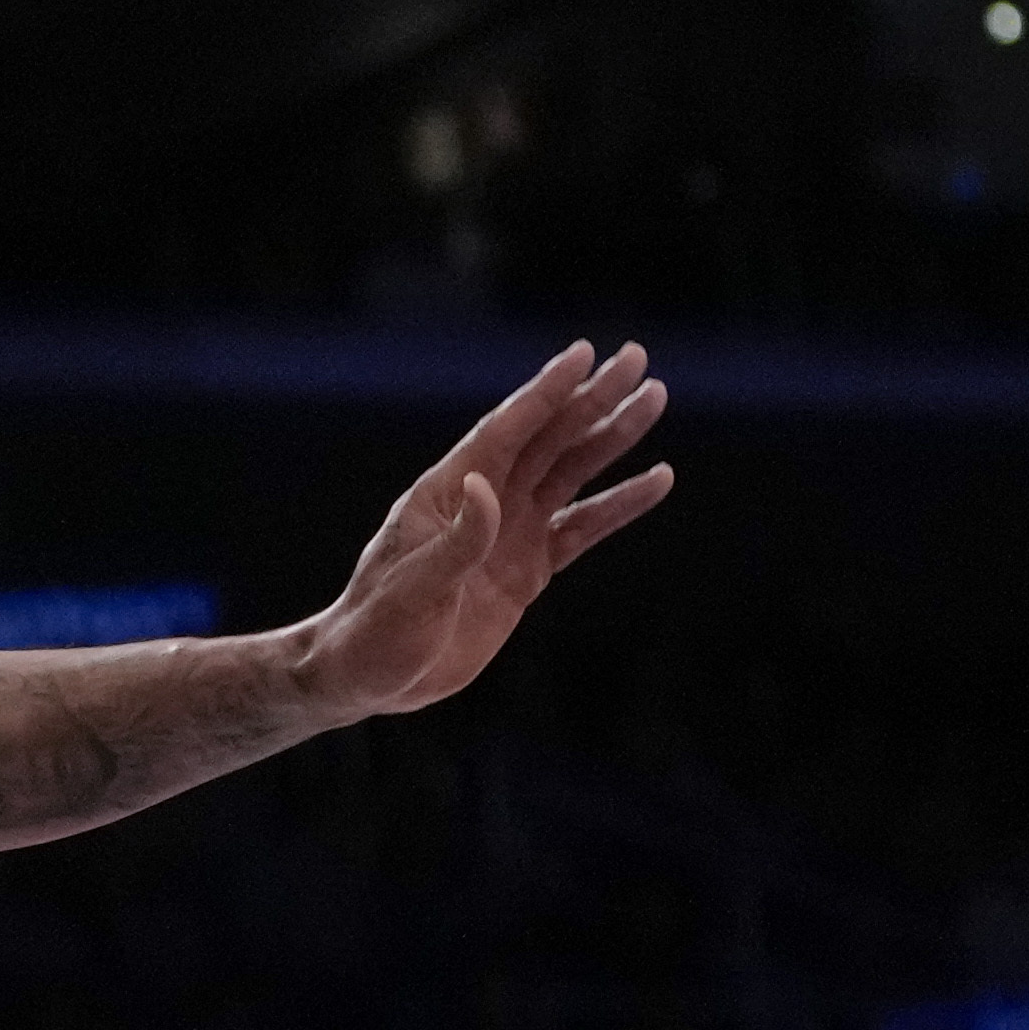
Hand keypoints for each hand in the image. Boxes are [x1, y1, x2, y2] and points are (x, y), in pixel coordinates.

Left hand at [290, 341, 673, 719]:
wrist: (372, 675)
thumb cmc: (376, 629)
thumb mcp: (413, 587)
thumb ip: (457, 541)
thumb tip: (485, 485)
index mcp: (446, 493)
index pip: (505, 431)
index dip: (545, 393)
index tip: (584, 354)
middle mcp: (481, 503)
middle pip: (548, 439)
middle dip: (592, 399)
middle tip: (637, 358)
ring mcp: (508, 534)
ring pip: (571, 473)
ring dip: (612, 439)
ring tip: (655, 399)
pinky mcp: (527, 569)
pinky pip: (583, 528)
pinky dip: (619, 504)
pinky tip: (656, 479)